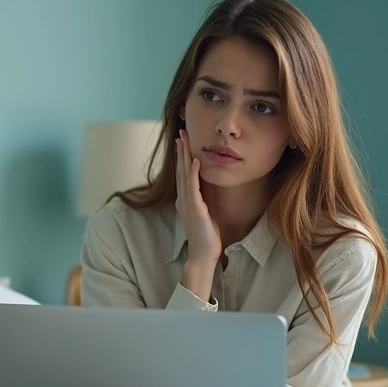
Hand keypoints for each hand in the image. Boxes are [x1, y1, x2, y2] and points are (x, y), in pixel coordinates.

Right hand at [175, 129, 219, 299]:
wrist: (203, 254)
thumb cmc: (207, 236)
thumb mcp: (204, 213)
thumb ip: (202, 199)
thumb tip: (206, 187)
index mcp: (186, 200)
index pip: (183, 173)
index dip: (182, 156)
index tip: (183, 140)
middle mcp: (184, 199)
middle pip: (180, 169)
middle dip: (181, 150)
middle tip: (180, 132)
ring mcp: (188, 203)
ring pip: (184, 174)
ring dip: (184, 155)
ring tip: (184, 140)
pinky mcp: (195, 209)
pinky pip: (193, 187)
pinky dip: (193, 173)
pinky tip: (195, 160)